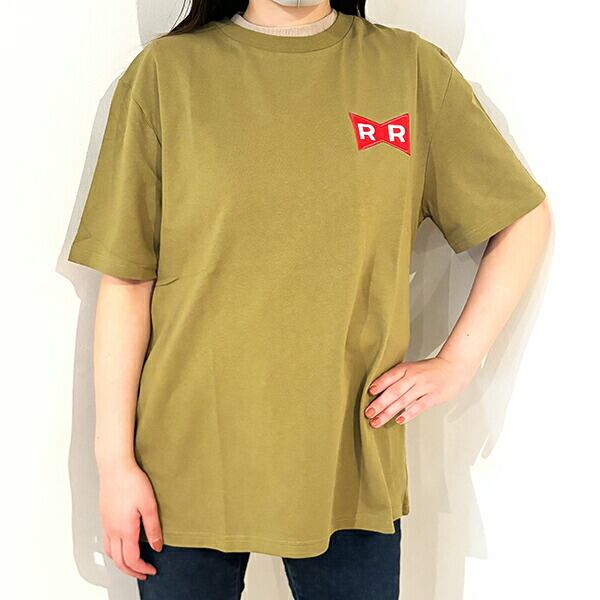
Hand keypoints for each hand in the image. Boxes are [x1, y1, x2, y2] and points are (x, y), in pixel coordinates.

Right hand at [98, 460, 162, 579]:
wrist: (115, 467)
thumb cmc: (132, 481)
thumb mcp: (149, 505)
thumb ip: (153, 528)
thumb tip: (157, 546)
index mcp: (124, 530)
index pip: (132, 559)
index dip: (142, 568)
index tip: (152, 570)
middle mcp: (112, 530)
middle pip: (119, 561)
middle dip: (131, 571)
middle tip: (143, 573)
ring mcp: (106, 524)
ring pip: (110, 553)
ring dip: (121, 563)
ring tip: (133, 563)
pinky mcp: (104, 516)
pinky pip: (106, 541)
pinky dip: (114, 551)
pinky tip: (122, 544)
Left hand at [364, 355, 476, 426]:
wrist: (454, 366)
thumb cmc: (430, 369)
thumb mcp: (412, 368)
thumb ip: (397, 377)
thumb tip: (378, 390)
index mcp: (406, 369)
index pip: (390, 376)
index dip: (379, 384)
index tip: (368, 393)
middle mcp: (413, 377)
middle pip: (393, 391)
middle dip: (379, 403)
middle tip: (368, 413)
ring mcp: (424, 387)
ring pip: (403, 401)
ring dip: (388, 412)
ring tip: (377, 421)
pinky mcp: (433, 397)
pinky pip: (418, 406)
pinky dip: (408, 414)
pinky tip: (398, 420)